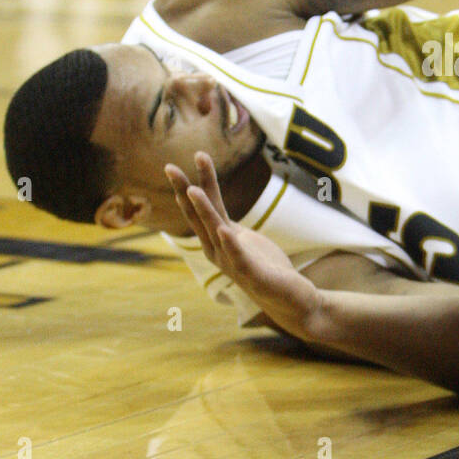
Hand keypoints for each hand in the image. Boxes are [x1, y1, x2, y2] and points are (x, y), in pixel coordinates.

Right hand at [165, 152, 322, 333]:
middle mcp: (218, 251)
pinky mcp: (253, 275)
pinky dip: (231, 244)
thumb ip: (225, 224)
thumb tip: (214, 207)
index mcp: (216, 240)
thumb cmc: (263, 266)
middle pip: (199, 217)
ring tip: (193, 190)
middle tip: (170, 167)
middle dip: (185, 191)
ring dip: (204, 211)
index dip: (191, 184)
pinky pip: (239, 258)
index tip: (183, 159)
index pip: (201, 208)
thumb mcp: (241, 238)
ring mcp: (233, 264)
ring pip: (215, 233)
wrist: (288, 299)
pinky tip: (225, 230)